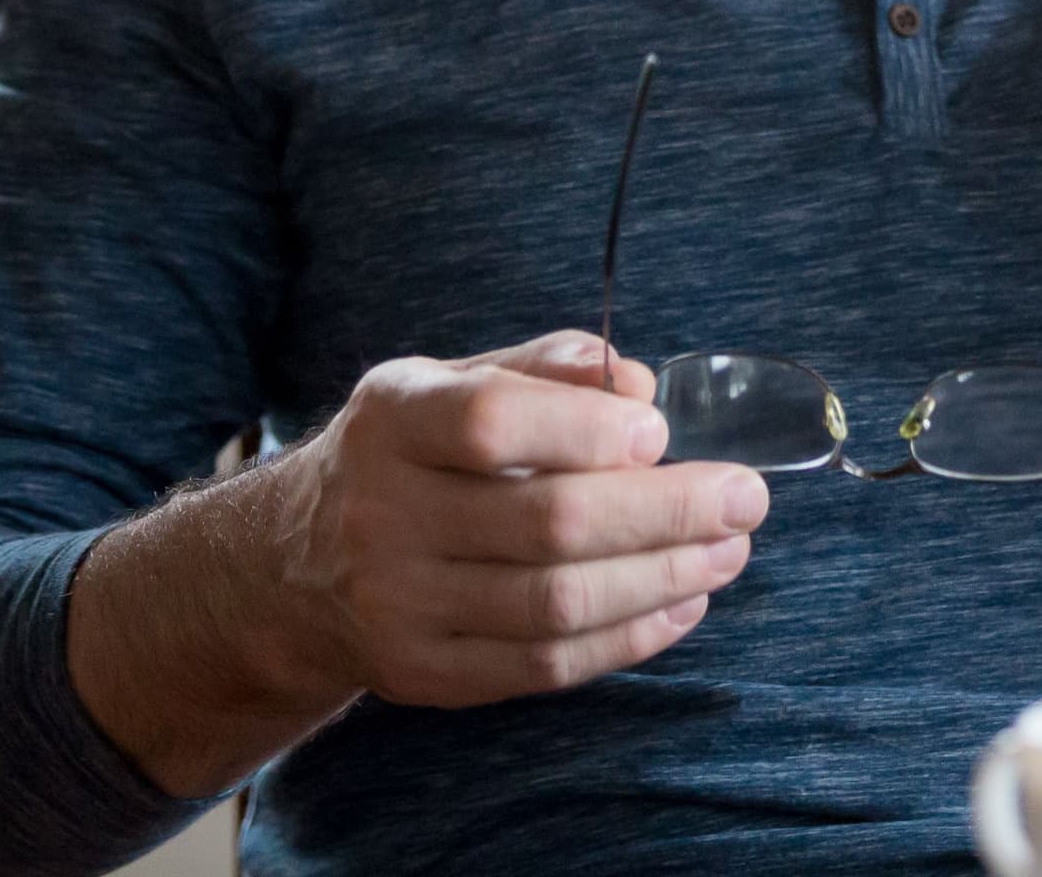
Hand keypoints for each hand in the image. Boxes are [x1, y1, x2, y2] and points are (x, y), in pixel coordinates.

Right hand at [261, 330, 764, 709]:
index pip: (490, 423)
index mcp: (393, 422)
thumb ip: (545, 368)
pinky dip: (628, 638)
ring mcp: (399, 606)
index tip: (660, 432)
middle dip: (666, 512)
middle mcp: (383, 516)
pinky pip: (544, 666)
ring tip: (729, 549)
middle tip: (745, 497)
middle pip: (545, 524)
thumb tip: (636, 383)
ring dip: (663, 578)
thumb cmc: (410, 454)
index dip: (587, 429)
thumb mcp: (451, 381)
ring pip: (555, 605)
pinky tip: (683, 603)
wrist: (296, 565)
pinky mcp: (424, 674)